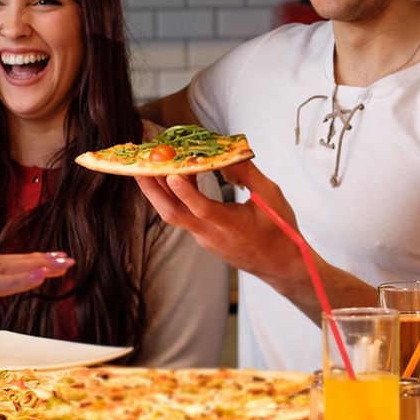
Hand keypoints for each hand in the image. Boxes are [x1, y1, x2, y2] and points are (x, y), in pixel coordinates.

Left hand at [134, 162, 299, 282]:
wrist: (280, 265)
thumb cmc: (280, 231)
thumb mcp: (271, 197)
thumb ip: (249, 174)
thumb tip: (229, 154)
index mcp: (232, 226)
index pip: (203, 209)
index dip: (186, 192)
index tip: (172, 175)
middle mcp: (212, 234)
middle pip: (173, 214)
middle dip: (152, 191)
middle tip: (139, 167)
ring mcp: (205, 238)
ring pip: (175, 215)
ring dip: (159, 193)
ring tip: (148, 169)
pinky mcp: (204, 238)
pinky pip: (184, 215)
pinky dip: (176, 197)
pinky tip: (175, 179)